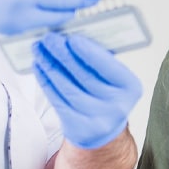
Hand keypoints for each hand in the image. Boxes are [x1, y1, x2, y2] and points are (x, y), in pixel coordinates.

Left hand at [32, 32, 141, 148]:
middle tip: (48, 39)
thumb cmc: (106, 94)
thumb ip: (98, 60)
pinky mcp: (78, 128)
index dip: (88, 51)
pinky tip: (39, 68)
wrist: (104, 130)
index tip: (71, 38)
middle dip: (63, 54)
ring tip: (39, 51)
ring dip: (50, 66)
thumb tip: (71, 37)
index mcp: (130, 87)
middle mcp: (117, 106)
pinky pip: (57, 100)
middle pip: (84, 76)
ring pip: (67, 87)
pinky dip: (46, 81)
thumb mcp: (112, 78)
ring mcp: (98, 120)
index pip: (107, 66)